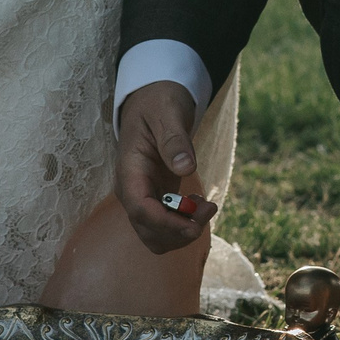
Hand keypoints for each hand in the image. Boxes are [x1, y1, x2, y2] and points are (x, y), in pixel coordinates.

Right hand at [114, 81, 218, 254]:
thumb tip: (186, 167)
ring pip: (157, 237)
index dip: (165, 224)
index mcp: (130, 171)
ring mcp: (143, 197)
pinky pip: (166, 228)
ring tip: (207, 206)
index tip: (193, 225)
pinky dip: (185, 226)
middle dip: (180, 231)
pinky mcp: (156, 200)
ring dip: (184, 232)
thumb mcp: (168, 112)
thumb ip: (174, 140)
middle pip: (149, 231)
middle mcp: (132, 190)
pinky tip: (200, 205)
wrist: (153, 102)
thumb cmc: (158, 103)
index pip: (139, 209)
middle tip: (209, 208)